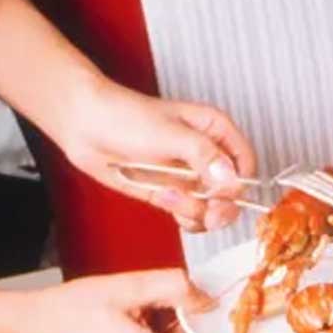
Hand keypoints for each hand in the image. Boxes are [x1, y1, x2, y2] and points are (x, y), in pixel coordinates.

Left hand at [55, 76, 256, 229]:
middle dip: (221, 207)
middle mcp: (206, 156)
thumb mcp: (171, 133)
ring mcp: (188, 177)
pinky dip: (182, 216)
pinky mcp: (170, 193)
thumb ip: (205, 156)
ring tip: (169, 196)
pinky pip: (190, 215)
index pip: (245, 164)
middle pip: (233, 193)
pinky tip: (162, 199)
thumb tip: (231, 179)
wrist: (86, 127)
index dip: (239, 183)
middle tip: (208, 213)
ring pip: (212, 209)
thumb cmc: (125, 116)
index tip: (223, 193)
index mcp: (215, 131)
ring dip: (194, 211)